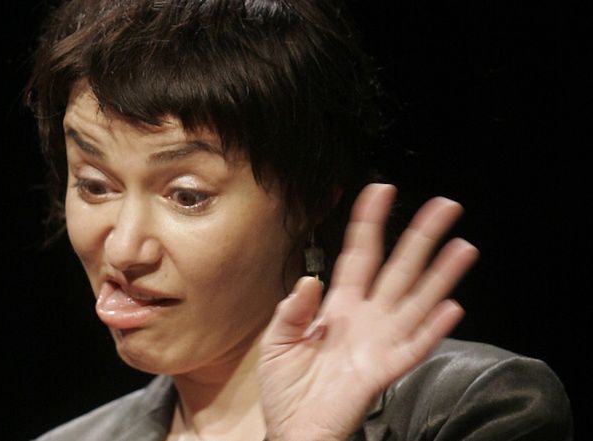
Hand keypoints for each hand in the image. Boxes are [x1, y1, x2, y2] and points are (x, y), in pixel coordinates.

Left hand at [258, 184, 478, 440]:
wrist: (292, 431)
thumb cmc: (286, 389)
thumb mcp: (277, 341)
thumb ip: (292, 309)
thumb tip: (310, 280)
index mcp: (338, 307)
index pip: (358, 255)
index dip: (368, 223)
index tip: (379, 191)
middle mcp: (365, 319)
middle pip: (399, 269)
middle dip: (420, 236)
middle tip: (444, 206)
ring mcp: (378, 343)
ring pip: (416, 301)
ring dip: (440, 276)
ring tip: (462, 247)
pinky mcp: (384, 371)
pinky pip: (413, 347)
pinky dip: (432, 329)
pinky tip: (451, 308)